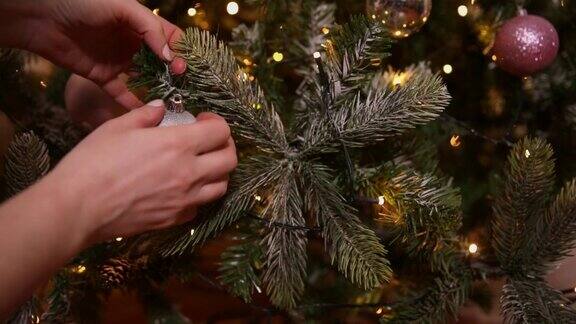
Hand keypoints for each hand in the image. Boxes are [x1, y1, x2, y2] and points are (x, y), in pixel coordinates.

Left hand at [1, 0, 185, 107]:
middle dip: (174, 72)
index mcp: (140, 23)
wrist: (41, 17)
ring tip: (173, 100)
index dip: (181, 50)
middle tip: (182, 83)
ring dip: (159, 88)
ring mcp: (119, 61)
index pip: (170, 37)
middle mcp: (133, 43)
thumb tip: (170, 58)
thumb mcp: (123, 8)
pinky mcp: (103, 77)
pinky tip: (149, 111)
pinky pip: (122, 93)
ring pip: (145, 78)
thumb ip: (150, 29)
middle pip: (161, 61)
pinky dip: (134, 103)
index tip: (185, 64)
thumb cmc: (83, 3)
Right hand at [45, 101, 236, 242]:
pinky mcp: (174, 220)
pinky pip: (199, 207)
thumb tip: (161, 107)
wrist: (78, 207)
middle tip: (209, 141)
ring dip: (217, 172)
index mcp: (178, 145)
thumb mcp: (118, 127)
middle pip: (230, 160)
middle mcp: (189, 173)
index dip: (217, 121)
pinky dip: (198, 196)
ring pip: (221, 186)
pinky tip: (182, 188)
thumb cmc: (94, 162)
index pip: (221, 131)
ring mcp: (185, 200)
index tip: (202, 119)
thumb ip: (146, 115)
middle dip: (225, 146)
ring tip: (200, 164)